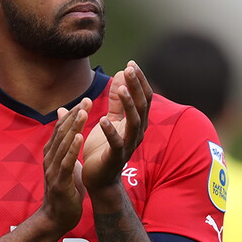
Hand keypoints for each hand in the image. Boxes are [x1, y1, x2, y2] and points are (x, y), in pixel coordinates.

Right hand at [40, 98, 90, 231]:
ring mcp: (53, 170)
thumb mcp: (65, 164)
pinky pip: (66, 162)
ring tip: (84, 112)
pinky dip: (72, 149)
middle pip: (61, 132)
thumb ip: (65, 146)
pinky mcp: (59, 182)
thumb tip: (69, 131)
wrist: (57, 218)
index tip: (85, 100)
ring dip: (73, 127)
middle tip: (86, 100)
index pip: (61, 129)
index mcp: (52, 153)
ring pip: (63, 144)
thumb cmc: (65, 190)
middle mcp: (50, 158)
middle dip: (74, 115)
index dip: (72, 114)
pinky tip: (79, 137)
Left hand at [82, 61, 151, 189]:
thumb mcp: (110, 119)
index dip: (139, 80)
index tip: (131, 63)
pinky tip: (103, 120)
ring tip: (123, 89)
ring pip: (134, 122)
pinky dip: (110, 131)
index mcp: (135, 123)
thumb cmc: (104, 148)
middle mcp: (137, 133)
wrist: (98, 178)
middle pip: (142, 106)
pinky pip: (117, 143)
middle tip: (130, 69)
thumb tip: (121, 73)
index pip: (143, 97)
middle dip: (137, 86)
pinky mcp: (116, 158)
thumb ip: (116, 100)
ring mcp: (128, 146)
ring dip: (129, 105)